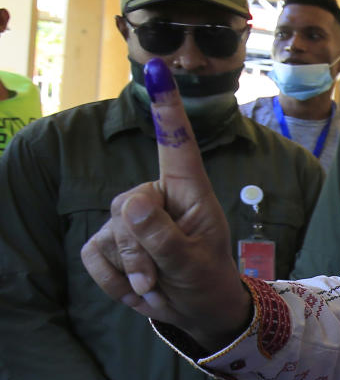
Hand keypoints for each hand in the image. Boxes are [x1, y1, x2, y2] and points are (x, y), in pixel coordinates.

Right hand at [81, 58, 250, 349]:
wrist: (195, 311)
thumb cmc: (205, 279)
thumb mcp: (191, 263)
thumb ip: (162, 236)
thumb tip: (132, 204)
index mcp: (189, 191)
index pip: (177, 145)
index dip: (166, 107)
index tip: (159, 68)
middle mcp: (158, 196)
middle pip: (128, 206)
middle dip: (140, 249)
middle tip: (160, 279)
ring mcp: (131, 218)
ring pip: (111, 232)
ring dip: (131, 269)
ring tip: (157, 285)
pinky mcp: (109, 241)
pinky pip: (94, 255)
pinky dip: (113, 281)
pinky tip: (136, 291)